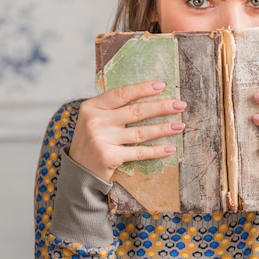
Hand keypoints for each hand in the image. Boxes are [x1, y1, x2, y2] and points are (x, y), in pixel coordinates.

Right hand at [69, 81, 186, 181]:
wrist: (78, 171)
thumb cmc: (92, 140)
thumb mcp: (95, 118)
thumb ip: (113, 107)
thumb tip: (148, 94)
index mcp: (92, 107)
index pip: (122, 94)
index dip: (143, 89)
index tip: (162, 86)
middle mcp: (95, 121)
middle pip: (135, 112)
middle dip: (161, 107)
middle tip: (180, 104)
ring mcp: (102, 139)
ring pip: (140, 132)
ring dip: (164, 128)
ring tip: (180, 125)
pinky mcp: (109, 157)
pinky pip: (138, 152)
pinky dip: (156, 151)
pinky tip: (170, 148)